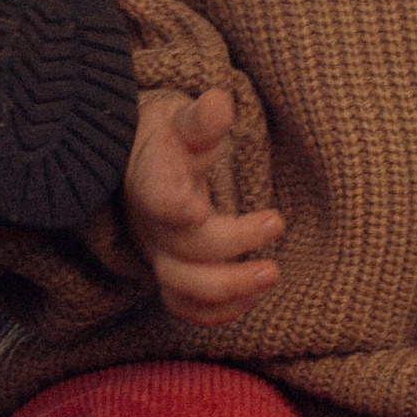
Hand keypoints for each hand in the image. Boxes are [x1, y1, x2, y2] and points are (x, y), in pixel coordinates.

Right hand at [123, 84, 283, 326]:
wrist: (140, 163)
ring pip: (182, 287)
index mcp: (150, 180)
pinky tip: (253, 297)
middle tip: (277, 223)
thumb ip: (202, 119)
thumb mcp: (182, 118)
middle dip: (230, 245)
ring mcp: (159, 253)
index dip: (174, 207)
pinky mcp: (171, 272)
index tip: (198, 209)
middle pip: (181, 249)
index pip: (155, 197)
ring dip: (229, 288)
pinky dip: (218, 312)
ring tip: (272, 272)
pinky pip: (186, 306)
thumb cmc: (170, 137)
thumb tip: (218, 103)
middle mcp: (150, 225)